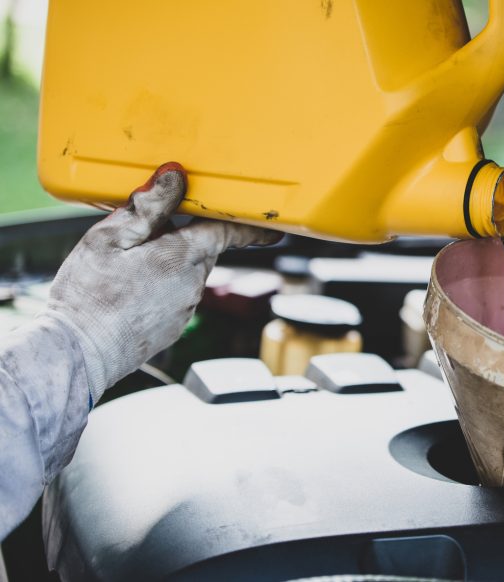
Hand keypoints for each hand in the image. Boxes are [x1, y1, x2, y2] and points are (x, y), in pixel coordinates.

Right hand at [44, 162, 280, 402]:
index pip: (229, 233)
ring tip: (127, 265)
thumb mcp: (110, 238)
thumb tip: (176, 177)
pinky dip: (159, 286)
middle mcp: (193, 284)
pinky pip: (174, 296)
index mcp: (183, 256)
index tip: (271, 225)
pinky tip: (128, 290)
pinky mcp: (172, 327)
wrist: (78, 353)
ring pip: (186, 273)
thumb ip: (147, 206)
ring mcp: (184, 309)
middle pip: (202, 250)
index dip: (251, 226)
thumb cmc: (90, 296)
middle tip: (150, 230)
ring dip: (168, 262)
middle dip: (185, 236)